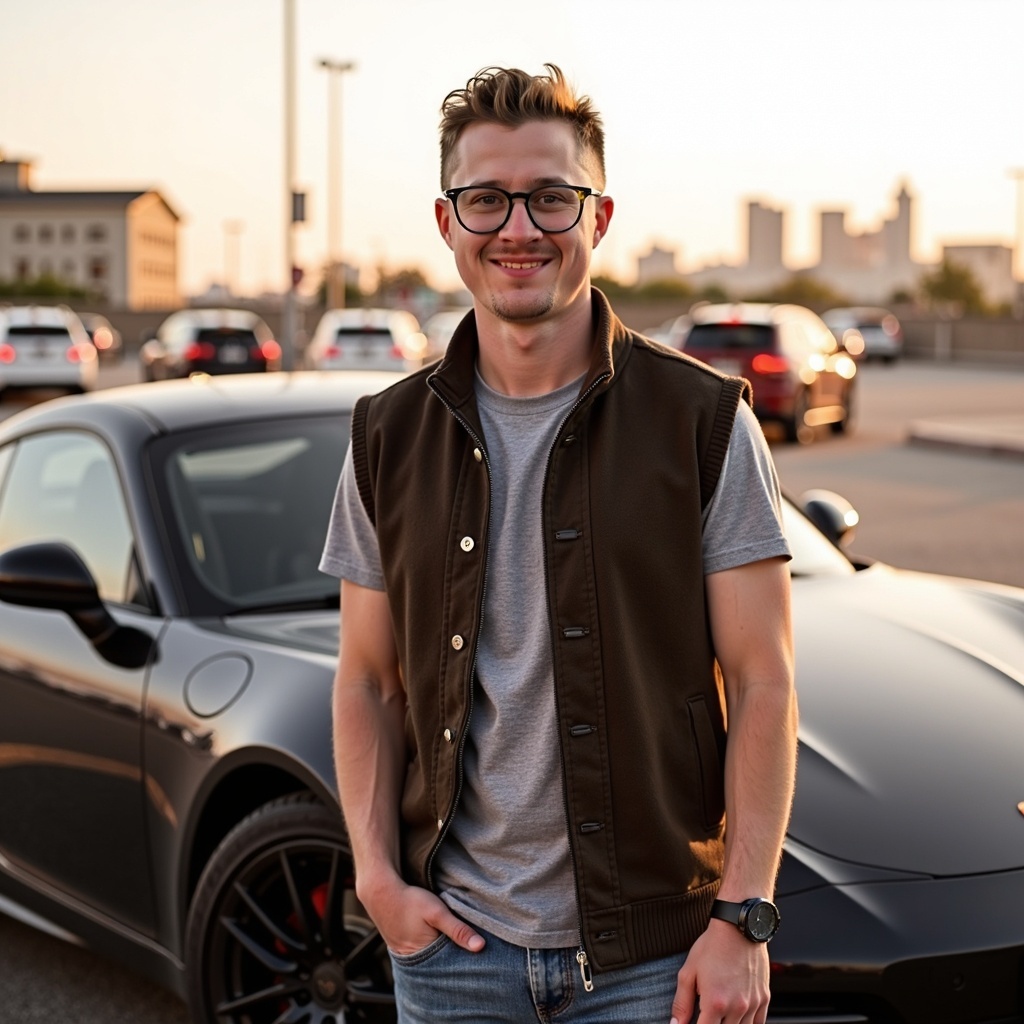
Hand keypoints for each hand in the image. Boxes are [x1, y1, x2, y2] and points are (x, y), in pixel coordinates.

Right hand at [357, 871, 484, 955]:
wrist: (380, 892)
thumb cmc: (409, 901)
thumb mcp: (437, 912)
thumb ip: (458, 930)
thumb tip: (480, 946)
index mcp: (425, 956)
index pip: (451, 964)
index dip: (464, 957)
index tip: (477, 950)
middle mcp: (414, 960)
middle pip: (440, 962)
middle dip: (453, 955)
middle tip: (466, 942)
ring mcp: (405, 954)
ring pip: (430, 956)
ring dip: (441, 948)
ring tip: (449, 937)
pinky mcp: (401, 945)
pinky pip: (420, 950)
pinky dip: (429, 945)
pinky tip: (434, 935)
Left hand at [670, 921, 769, 1023]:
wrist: (738, 928)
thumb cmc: (711, 947)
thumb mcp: (689, 972)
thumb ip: (681, 1003)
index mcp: (715, 1002)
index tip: (692, 1022)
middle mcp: (736, 1007)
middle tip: (705, 1014)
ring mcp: (752, 1004)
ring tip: (719, 1014)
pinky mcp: (764, 999)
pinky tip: (736, 1018)